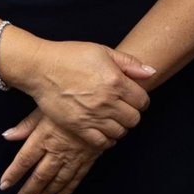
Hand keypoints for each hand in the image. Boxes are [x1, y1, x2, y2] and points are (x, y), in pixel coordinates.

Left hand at [0, 109, 106, 193]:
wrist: (101, 101)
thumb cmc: (69, 100)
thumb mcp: (44, 108)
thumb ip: (26, 125)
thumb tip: (7, 136)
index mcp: (44, 138)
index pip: (24, 160)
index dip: (13, 174)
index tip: (4, 185)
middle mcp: (57, 151)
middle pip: (40, 175)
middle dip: (29, 190)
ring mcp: (74, 156)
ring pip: (58, 180)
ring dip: (47, 193)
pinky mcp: (88, 157)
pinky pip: (76, 177)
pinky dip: (68, 189)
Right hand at [13, 38, 154, 147]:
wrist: (42, 68)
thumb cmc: (72, 56)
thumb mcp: (103, 51)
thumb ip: (130, 63)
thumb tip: (151, 73)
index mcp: (116, 81)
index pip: (143, 101)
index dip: (140, 100)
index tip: (133, 98)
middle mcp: (107, 101)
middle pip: (134, 119)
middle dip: (132, 114)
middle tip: (123, 108)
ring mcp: (93, 116)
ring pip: (120, 132)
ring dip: (119, 126)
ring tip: (112, 118)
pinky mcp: (78, 127)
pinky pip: (101, 142)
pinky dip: (106, 139)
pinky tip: (103, 130)